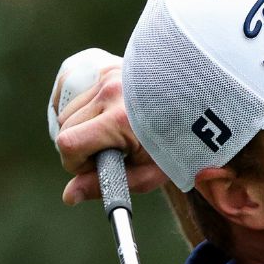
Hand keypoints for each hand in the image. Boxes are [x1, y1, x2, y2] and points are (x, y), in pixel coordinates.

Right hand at [48, 48, 167, 204]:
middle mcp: (110, 92)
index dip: (77, 164)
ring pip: (67, 111)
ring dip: (80, 128)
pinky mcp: (106, 66)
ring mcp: (108, 75)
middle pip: (64, 127)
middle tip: (108, 153)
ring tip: (112, 135)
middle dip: (78, 147)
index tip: (97, 167)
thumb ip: (105, 185)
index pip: (69, 144)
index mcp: (120, 120)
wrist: (199, 110)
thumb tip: (68, 196)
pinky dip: (82, 111)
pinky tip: (105, 118)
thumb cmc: (174, 147)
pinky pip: (74, 94)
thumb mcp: (145, 175)